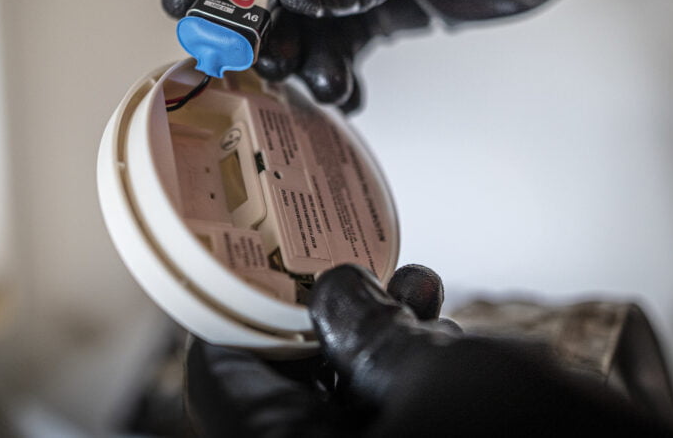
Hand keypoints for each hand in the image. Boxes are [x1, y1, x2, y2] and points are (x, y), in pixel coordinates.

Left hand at [186, 264, 672, 436]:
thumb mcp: (433, 377)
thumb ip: (364, 332)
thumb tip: (332, 295)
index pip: (224, 385)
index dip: (238, 315)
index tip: (254, 262)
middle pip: (292, 388)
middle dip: (326, 318)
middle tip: (347, 269)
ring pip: (356, 396)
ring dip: (381, 334)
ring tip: (416, 286)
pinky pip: (407, 409)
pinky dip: (420, 365)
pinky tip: (448, 324)